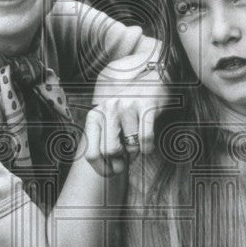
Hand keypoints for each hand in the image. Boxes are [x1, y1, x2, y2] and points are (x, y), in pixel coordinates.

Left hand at [85, 54, 169, 176]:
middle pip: (110, 152)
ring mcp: (127, 106)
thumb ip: (104, 139)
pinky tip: (148, 142)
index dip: (103, 168)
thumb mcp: (111, 118)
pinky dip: (148, 147)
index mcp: (95, 114)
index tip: (113, 171)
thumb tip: (110, 168)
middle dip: (122, 160)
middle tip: (128, 156)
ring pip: (130, 147)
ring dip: (137, 150)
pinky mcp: (146, 106)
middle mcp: (108, 108)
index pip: (91, 153)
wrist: (155, 75)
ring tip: (138, 139)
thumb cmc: (131, 104)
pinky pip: (146, 139)